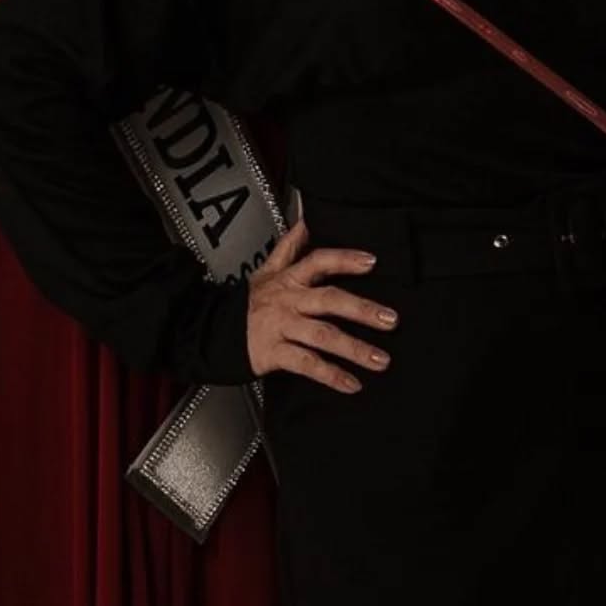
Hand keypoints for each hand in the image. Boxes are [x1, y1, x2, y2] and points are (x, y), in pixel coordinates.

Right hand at [247, 221, 397, 393]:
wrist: (214, 332)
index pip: (318, 262)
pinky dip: (331, 375)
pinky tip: (352, 384)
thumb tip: (306, 221)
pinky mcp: (274, 353)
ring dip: (354, 348)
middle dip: (361, 309)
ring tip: (381, 360)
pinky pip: (307, 364)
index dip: (344, 259)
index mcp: (289, 279)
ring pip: (322, 335)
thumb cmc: (249, 303)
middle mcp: (288, 301)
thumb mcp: (266, 270)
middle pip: (328, 300)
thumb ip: (289, 246)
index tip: (372, 261)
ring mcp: (281, 327)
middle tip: (391, 319)